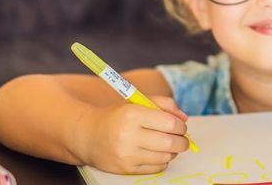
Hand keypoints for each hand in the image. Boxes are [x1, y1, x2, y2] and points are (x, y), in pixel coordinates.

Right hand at [75, 96, 189, 173]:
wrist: (88, 135)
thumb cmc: (118, 117)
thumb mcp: (138, 103)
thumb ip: (164, 105)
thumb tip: (184, 119)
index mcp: (132, 115)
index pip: (170, 123)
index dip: (181, 126)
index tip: (180, 126)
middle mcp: (128, 135)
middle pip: (170, 143)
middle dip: (182, 141)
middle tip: (182, 139)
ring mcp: (127, 154)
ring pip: (166, 156)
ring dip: (173, 152)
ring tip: (168, 145)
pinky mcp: (126, 168)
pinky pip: (157, 168)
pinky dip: (162, 161)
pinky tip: (157, 153)